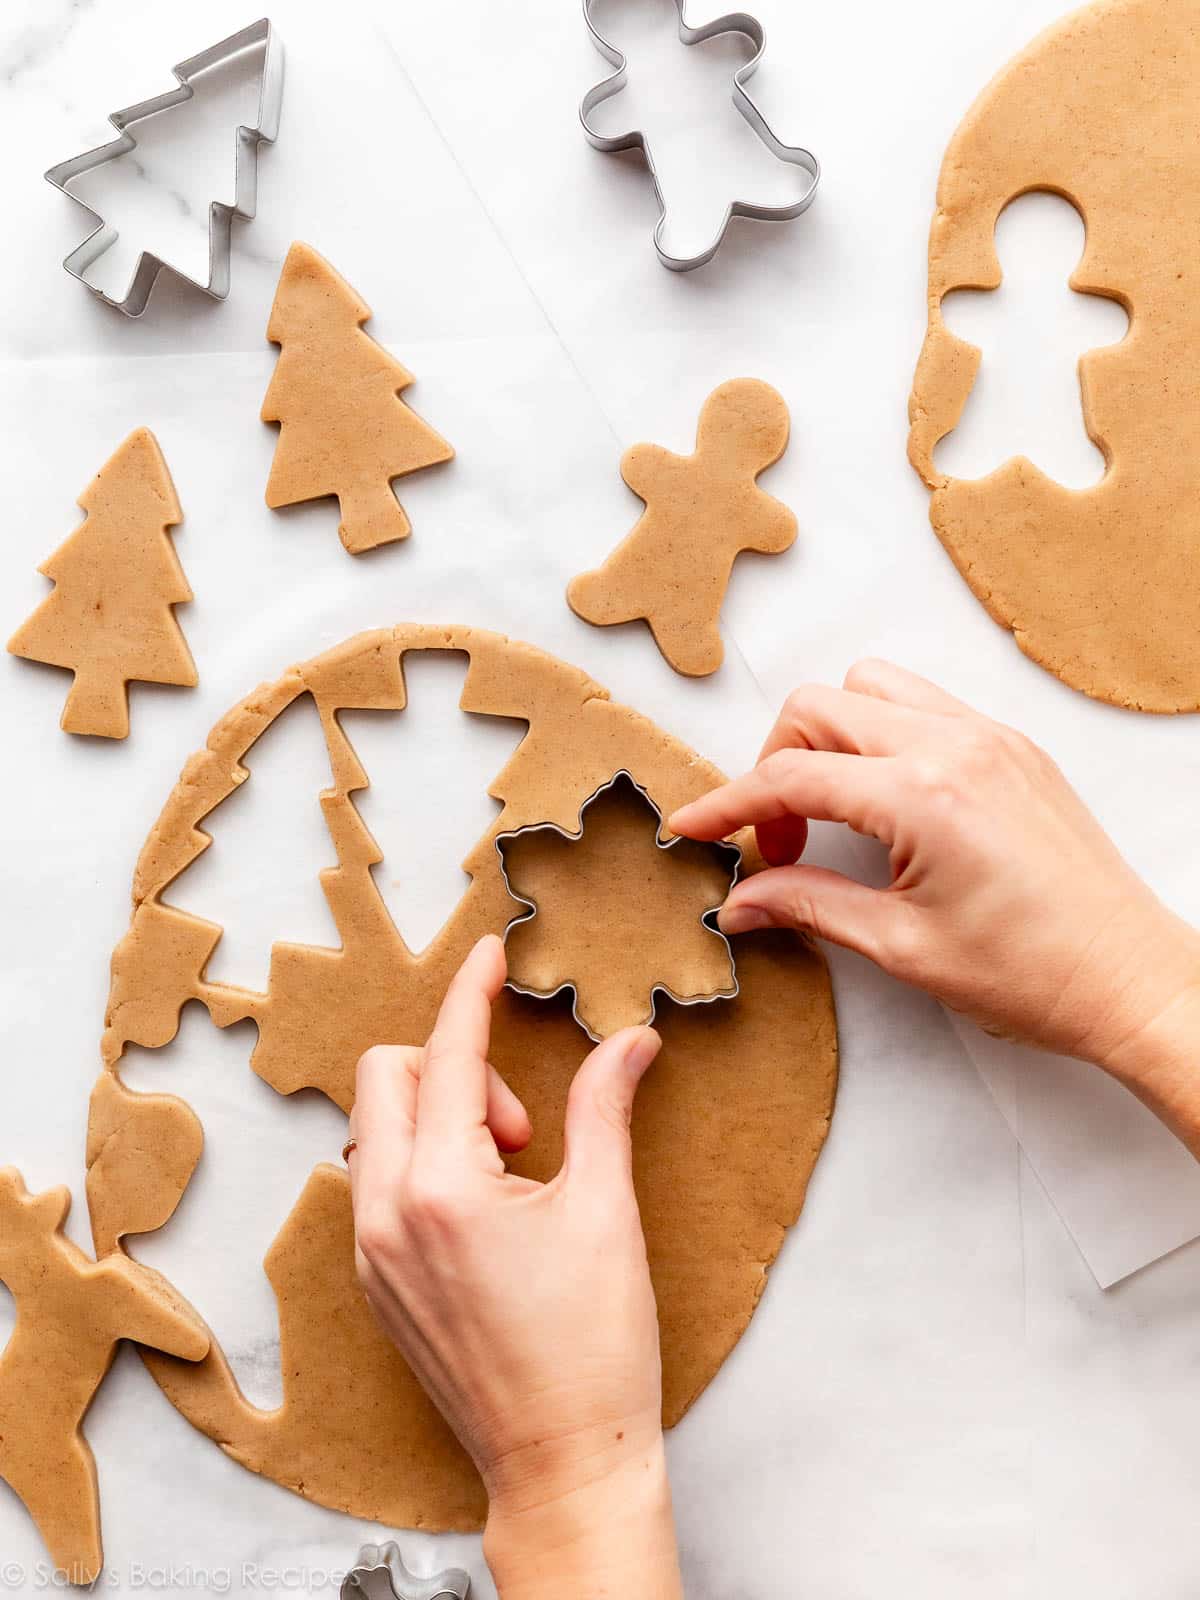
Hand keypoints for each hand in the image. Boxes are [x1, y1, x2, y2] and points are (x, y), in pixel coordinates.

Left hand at [349, 935, 681, 1599]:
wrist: (563, 1462)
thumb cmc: (593, 1348)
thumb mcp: (606, 1212)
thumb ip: (605, 1108)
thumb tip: (630, 1040)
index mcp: (442, 1190)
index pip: (446, 1054)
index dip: (470, 993)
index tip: (489, 956)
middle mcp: (386, 1216)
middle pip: (388, 1077)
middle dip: (455, 1071)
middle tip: (526, 1128)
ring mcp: (372, 1255)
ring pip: (377, 1130)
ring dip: (439, 1119)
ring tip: (512, 1172)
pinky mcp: (376, 1284)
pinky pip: (378, 1183)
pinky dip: (423, 1164)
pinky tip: (487, 1207)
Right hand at [670, 660, 1199, 1147]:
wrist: (1131, 981)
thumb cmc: (1035, 974)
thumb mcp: (902, 947)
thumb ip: (809, 906)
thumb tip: (741, 903)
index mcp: (922, 795)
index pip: (791, 774)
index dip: (727, 802)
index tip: (690, 828)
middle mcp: (956, 747)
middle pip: (821, 707)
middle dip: (776, 765)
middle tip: (777, 841)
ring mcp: (991, 739)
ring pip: (873, 688)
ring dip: (830, 737)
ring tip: (829, 812)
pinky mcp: (1014, 749)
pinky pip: (926, 707)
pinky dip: (882, 737)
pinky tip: (884, 804)